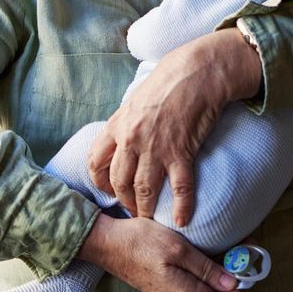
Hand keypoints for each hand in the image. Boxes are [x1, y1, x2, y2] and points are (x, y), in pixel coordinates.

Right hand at [79, 214, 241, 291]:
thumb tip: (232, 284)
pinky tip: (200, 254)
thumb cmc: (141, 242)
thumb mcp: (179, 248)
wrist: (109, 243)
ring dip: (216, 276)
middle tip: (232, 253)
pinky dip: (202, 274)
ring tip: (217, 250)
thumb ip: (206, 269)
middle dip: (229, 282)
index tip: (236, 274)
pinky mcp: (168, 290)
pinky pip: (194, 289)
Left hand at [87, 29, 260, 224]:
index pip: (96, 162)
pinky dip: (182, 207)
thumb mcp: (135, 99)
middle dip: (123, 200)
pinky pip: (180, 188)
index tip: (110, 190)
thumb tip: (122, 138)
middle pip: (118, 181)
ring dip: (145, 209)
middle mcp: (132, 140)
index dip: (101, 182)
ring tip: (149, 218)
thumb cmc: (168, 81)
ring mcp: (156, 148)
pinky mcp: (181, 152)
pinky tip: (183, 220)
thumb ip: (126, 122)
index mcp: (117, 125)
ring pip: (143, 190)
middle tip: (132, 209)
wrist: (196, 72)